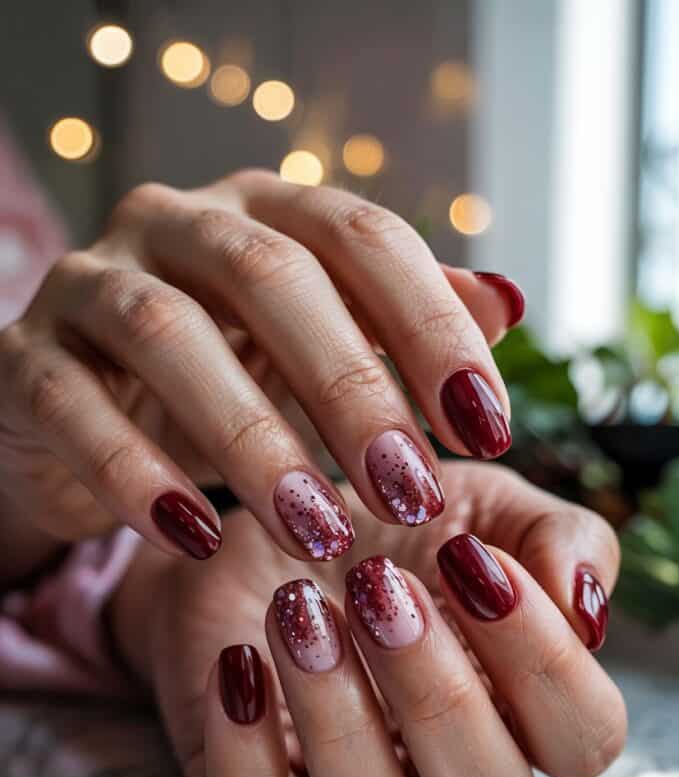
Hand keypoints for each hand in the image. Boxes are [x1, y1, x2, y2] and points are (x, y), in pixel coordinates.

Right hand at [0, 169, 521, 563]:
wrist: (73, 411)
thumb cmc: (215, 380)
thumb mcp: (313, 353)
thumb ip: (400, 326)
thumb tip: (505, 305)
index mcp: (262, 211)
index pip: (362, 236)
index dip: (432, 326)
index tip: (488, 428)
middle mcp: (176, 223)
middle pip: (272, 277)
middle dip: (351, 388)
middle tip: (408, 491)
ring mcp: (91, 282)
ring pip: (169, 334)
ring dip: (253, 440)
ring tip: (315, 532)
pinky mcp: (24, 356)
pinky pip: (71, 404)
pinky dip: (135, 472)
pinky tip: (193, 537)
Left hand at [111, 460, 625, 776]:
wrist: (265, 525)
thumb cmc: (390, 528)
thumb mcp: (482, 505)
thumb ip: (558, 536)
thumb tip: (580, 602)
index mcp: (518, 710)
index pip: (582, 738)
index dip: (545, 661)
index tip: (472, 561)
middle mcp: (446, 773)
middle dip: (440, 693)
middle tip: (380, 586)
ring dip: (341, 719)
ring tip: (300, 609)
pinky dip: (246, 753)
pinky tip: (241, 659)